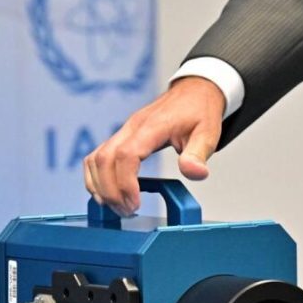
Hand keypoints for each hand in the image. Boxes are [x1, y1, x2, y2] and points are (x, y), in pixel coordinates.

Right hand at [84, 76, 224, 215]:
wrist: (194, 91)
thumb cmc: (199, 112)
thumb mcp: (208, 133)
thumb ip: (198, 154)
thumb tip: (195, 173)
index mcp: (151, 127)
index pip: (126, 155)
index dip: (125, 183)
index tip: (135, 204)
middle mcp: (131, 128)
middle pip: (103, 160)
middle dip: (110, 191)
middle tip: (127, 211)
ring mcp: (123, 131)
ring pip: (95, 159)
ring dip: (100, 186)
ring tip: (117, 207)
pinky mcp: (120, 137)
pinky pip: (96, 157)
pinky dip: (96, 178)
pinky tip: (108, 193)